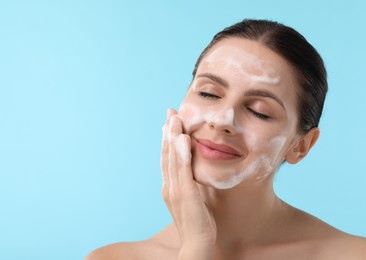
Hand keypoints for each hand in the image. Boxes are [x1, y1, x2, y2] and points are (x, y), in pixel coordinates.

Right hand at [161, 109, 216, 258]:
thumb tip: (193, 169)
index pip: (168, 157)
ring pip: (172, 158)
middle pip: (167, 154)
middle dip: (168, 131)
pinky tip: (182, 138)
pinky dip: (181, 152)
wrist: (198, 243)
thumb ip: (190, 182)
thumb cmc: (198, 221)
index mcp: (171, 185)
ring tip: (174, 118)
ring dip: (172, 136)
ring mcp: (175, 189)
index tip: (170, 122)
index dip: (168, 139)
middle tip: (170, 112)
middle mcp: (169, 185)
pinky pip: (183, 169)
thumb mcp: (193, 197)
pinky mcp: (185, 194)